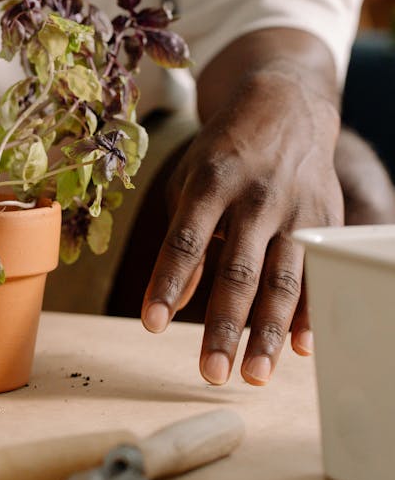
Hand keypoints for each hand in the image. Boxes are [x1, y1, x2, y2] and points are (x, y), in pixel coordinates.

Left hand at [141, 36, 342, 385]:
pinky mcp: (327, 219)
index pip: (186, 240)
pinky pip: (320, 275)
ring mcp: (297, 208)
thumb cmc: (226, 152)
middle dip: (225, 326)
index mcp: (212, 181)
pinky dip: (312, 314)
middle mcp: (256, 195)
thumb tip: (172, 303)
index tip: (152, 326)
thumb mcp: (192, 181)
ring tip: (253, 376)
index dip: (168, 284)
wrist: (286, 104)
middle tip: (211, 374)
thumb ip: (185, 241)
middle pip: (239, 269)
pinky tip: (302, 350)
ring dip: (268, 333)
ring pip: (284, 279)